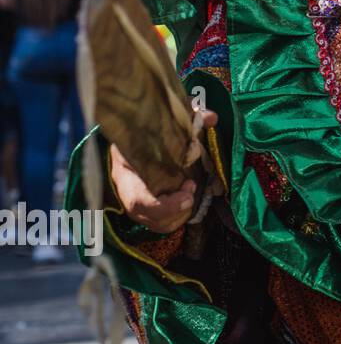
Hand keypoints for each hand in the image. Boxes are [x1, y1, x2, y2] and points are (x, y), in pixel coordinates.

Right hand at [109, 110, 216, 233]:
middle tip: (191, 188)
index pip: (138, 201)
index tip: (188, 194)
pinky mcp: (145, 212)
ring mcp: (134, 206)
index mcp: (126, 172)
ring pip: (158, 225)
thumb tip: (211, 117)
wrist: (130, 139)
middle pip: (149, 217)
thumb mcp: (161, 125)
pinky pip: (162, 226)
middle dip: (177, 209)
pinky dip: (178, 216)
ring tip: (189, 190)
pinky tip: (186, 199)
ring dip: (180, 213)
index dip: (165, 205)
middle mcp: (127, 193)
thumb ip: (187, 121)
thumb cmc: (146, 134)